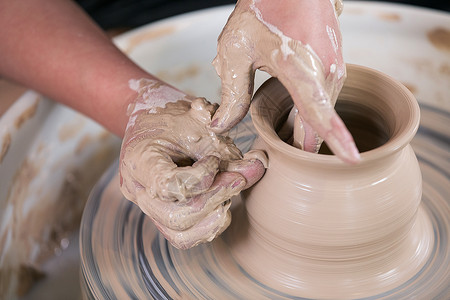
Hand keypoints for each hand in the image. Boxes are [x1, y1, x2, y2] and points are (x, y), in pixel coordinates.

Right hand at [119, 79, 264, 248]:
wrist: (156, 122)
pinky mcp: (162, 216)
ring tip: (230, 191)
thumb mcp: (201, 125)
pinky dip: (210, 226)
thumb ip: (228, 148)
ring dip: (214, 216)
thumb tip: (260, 166)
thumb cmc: (176, 118)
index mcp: (140, 161)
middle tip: (238, 180)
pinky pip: (184, 237)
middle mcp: (138, 190)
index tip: (216, 159)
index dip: (202, 177)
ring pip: (180, 234)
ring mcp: (148, 207)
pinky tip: (224, 205)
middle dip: (214, 199)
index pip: (169, 186)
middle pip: (174, 217)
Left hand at [211, 0, 359, 162]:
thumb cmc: (262, 10)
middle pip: (318, 124)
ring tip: (276, 123)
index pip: (321, 111)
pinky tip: (288, 107)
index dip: (336, 138)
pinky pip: (324, 100)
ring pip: (321, 114)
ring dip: (301, 126)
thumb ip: (232, 92)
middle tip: (270, 145)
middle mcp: (325, 70)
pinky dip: (308, 111)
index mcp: (299, 67)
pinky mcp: (337, 67)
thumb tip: (222, 125)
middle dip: (298, 144)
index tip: (352, 161)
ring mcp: (335, 68)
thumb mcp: (236, 50)